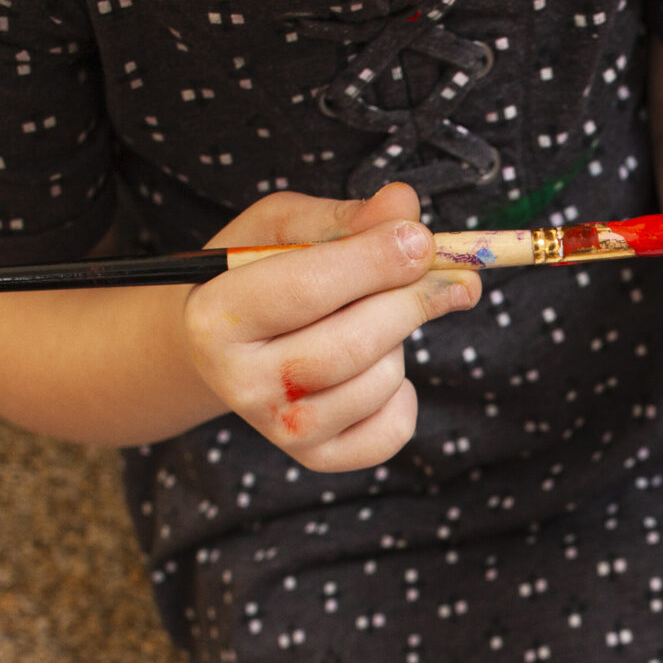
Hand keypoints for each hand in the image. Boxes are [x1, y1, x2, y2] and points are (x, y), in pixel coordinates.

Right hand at [182, 183, 478, 470]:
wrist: (227, 347)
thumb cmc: (260, 273)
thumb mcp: (283, 229)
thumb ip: (343, 218)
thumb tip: (405, 205)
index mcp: (217, 316)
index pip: (306, 289)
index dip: (373, 261)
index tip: (421, 239)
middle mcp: (239, 382)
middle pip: (352, 344)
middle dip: (409, 301)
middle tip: (444, 273)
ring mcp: (277, 428)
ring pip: (378, 383)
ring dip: (400, 342)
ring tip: (373, 320)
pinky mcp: (314, 457)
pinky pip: (391, 431)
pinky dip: (404, 397)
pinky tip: (380, 370)